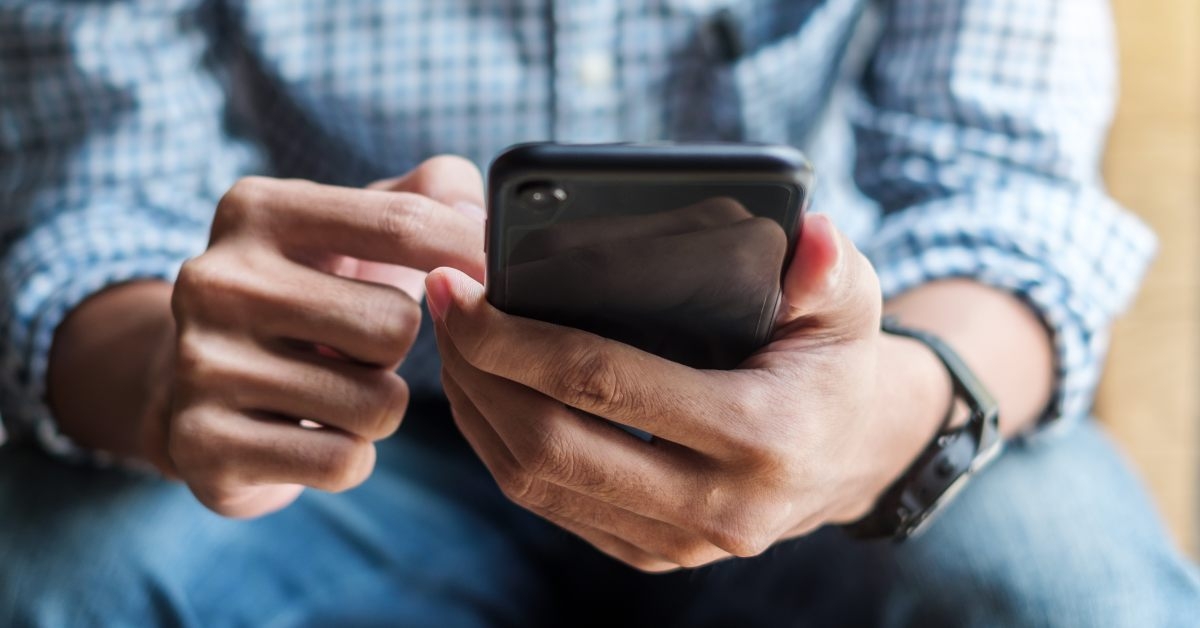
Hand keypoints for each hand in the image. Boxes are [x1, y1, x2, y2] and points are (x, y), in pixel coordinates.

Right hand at [161, 156, 485, 517]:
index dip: (469, 254)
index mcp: (258, 209)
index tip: (500, 276)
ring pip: (377, 404)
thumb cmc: (309, 294)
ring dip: (379, 408)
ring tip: (333, 389)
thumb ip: (426, 194)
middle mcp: (216, 279)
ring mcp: (201, 364)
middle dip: (399, 350)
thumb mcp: (352, 229)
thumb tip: (475, 207)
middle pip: (395, 325)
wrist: (191, 383)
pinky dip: (348, 456)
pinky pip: (343, 461)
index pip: (401, 223)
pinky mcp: (202, 444)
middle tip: (358, 348)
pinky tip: (312, 432)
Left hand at [428, 213, 950, 570]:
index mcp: (759, 435)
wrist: (851, 456)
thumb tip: (807, 235)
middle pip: (551, 444)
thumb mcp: (848, 304)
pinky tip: (484, 392)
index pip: (605, 384)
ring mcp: (679, 542)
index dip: (517, 338)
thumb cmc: (834, 363)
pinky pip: (550, 507)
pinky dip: (500, 448)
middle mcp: (716, 506)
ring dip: (477, 410)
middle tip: (444, 306)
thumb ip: (829, 267)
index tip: (463, 288)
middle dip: (479, 372)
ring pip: (536, 484)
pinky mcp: (651, 554)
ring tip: (452, 342)